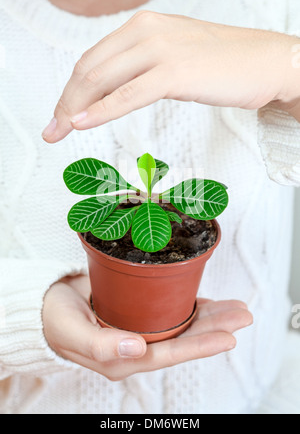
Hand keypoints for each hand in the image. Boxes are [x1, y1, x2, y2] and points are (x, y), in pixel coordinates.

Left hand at [42, 11, 299, 142]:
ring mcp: (160, 50)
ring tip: (60, 132)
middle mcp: (146, 31)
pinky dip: (101, 111)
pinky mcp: (175, 72)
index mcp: (144, 26)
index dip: (71, 89)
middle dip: (65, 102)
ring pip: (101, 80)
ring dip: (74, 109)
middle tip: (53, 128)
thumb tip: (116, 90)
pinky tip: (81, 123)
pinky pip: (127, 95)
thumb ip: (143, 66)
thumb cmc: (225, 63)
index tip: (62, 113)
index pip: (93, 59)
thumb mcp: (174, 56)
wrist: (267, 62)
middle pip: (89, 69)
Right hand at [42, 274, 252, 380]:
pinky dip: (190, 305)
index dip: (200, 346)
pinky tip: (207, 301)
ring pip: (181, 325)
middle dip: (215, 327)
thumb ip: (102, 345)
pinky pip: (169, 312)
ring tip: (235, 307)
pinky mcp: (138, 314)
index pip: (170, 354)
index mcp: (123, 358)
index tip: (228, 337)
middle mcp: (137, 346)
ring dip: (210, 316)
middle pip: (183, 339)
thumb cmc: (56, 320)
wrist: (45, 304)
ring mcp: (139, 330)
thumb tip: (136, 350)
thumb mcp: (73, 333)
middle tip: (243, 313)